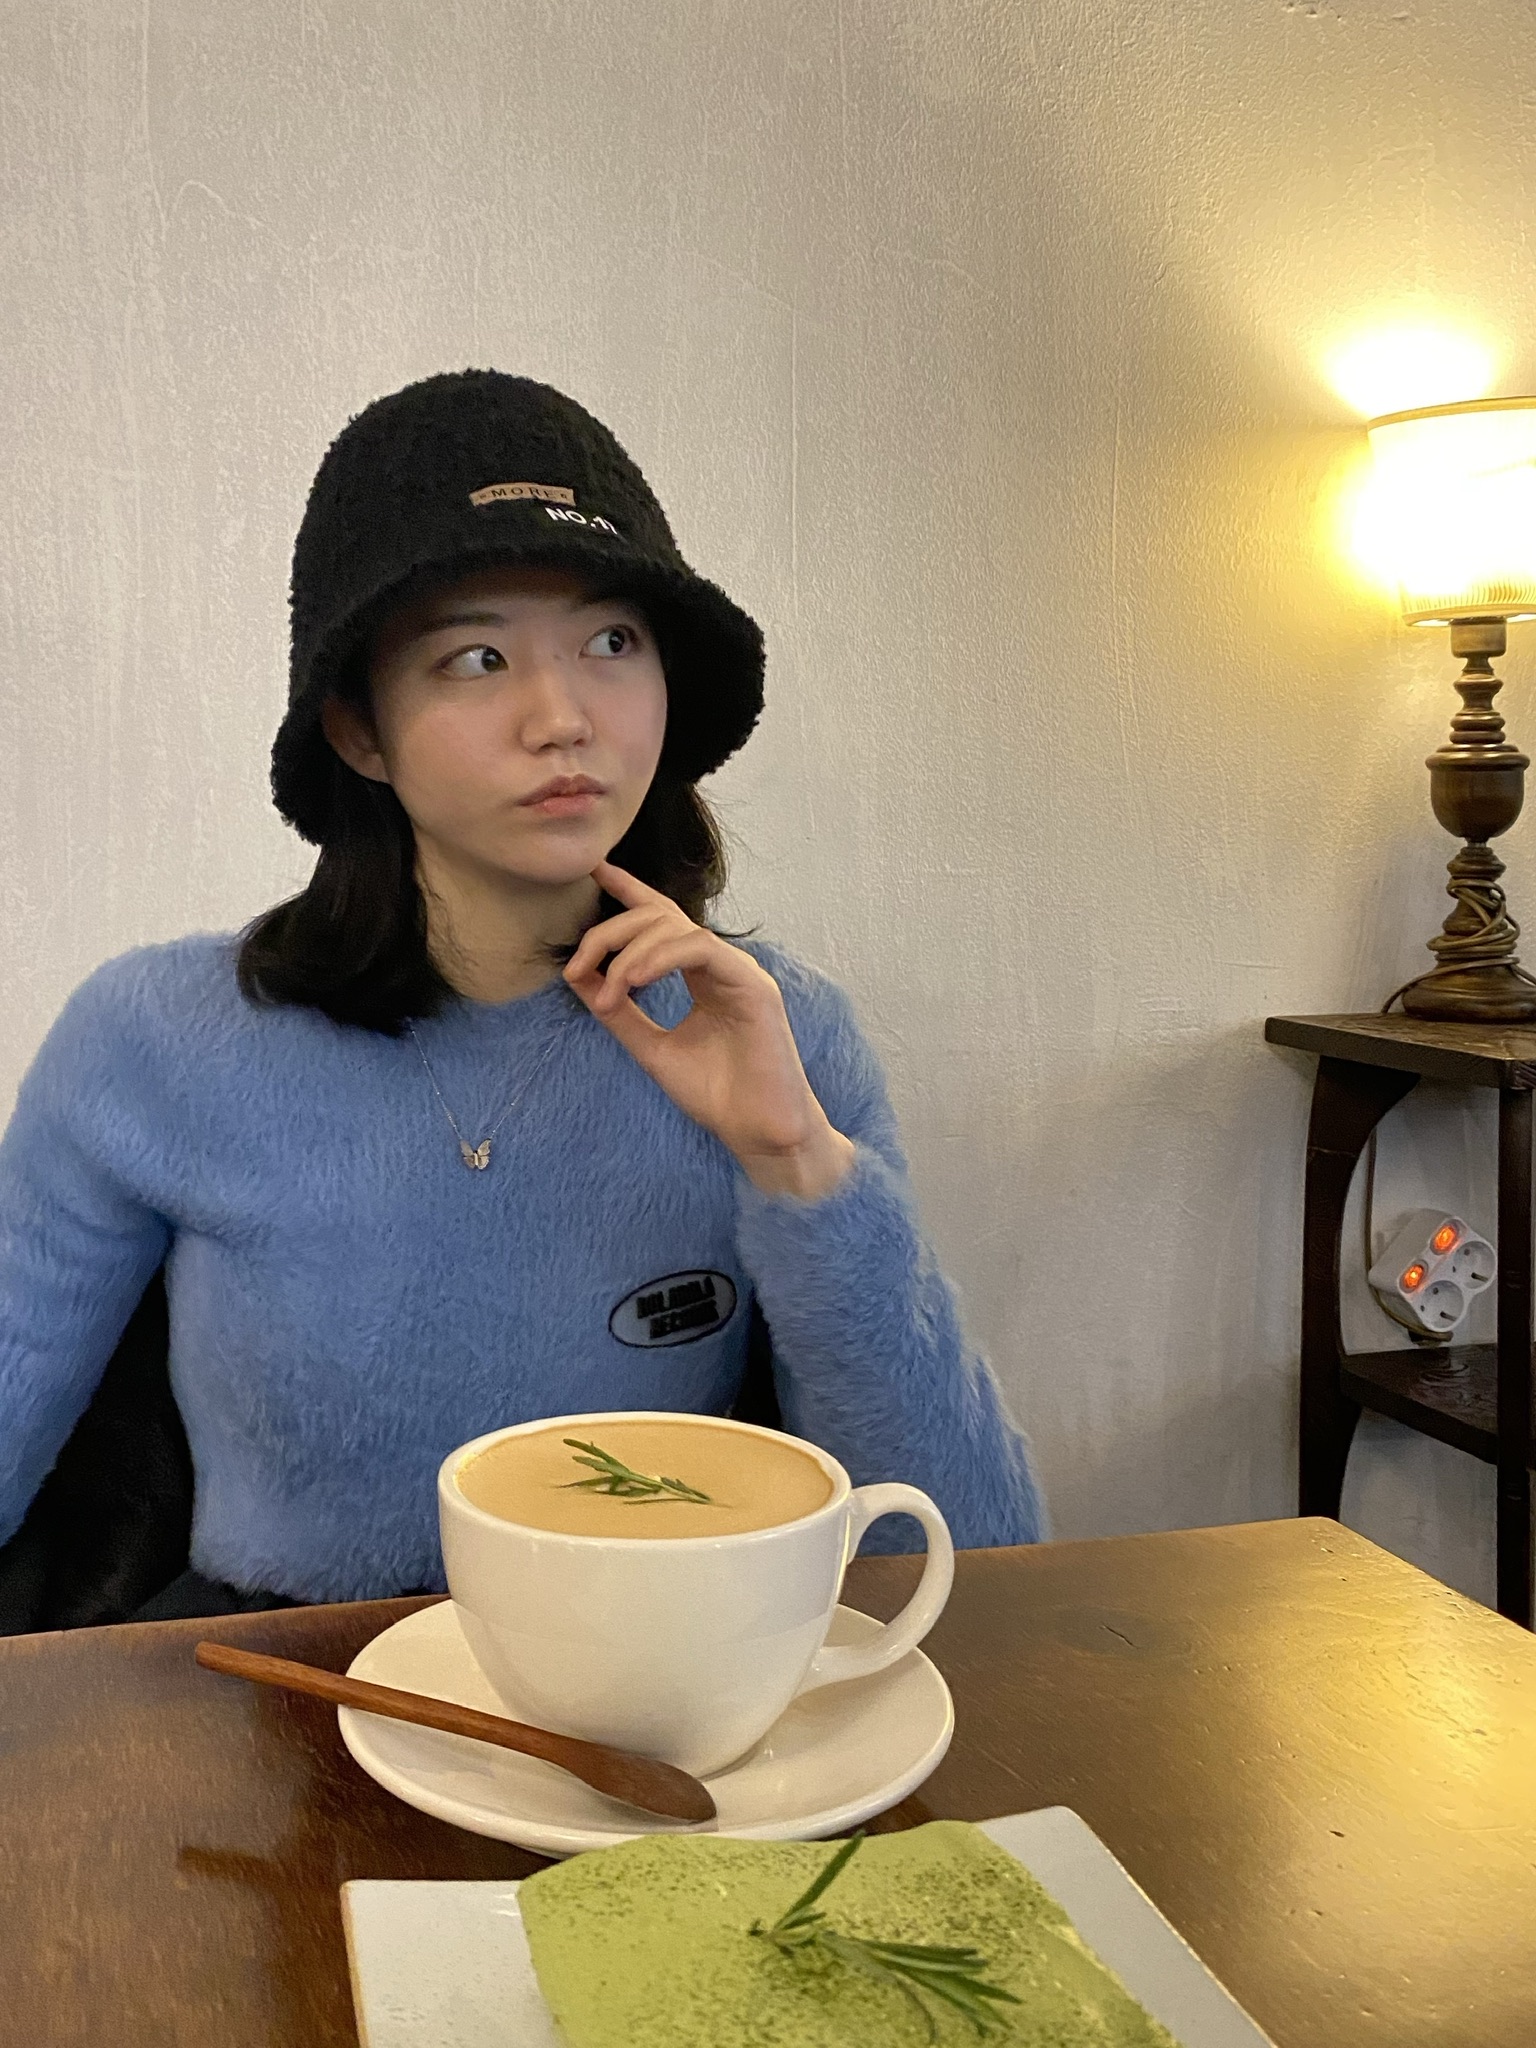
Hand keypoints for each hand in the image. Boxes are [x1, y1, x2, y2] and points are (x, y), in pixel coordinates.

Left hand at [563, 861, 855, 1199]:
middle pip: (660, 917)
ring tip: (609, 989)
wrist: (758, 1133)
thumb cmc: (717, 1096)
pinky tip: (634, 979)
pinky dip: (660, 957)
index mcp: (701, 977)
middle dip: (612, 930)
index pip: (663, 921)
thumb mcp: (652, 1049)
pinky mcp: (753, 985)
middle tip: (578, 964)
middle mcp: (721, 966)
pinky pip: (700, 948)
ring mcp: (740, 972)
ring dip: (630, 952)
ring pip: (677, 928)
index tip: (596, 872)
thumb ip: (620, 1013)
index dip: (630, 891)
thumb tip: (579, 977)